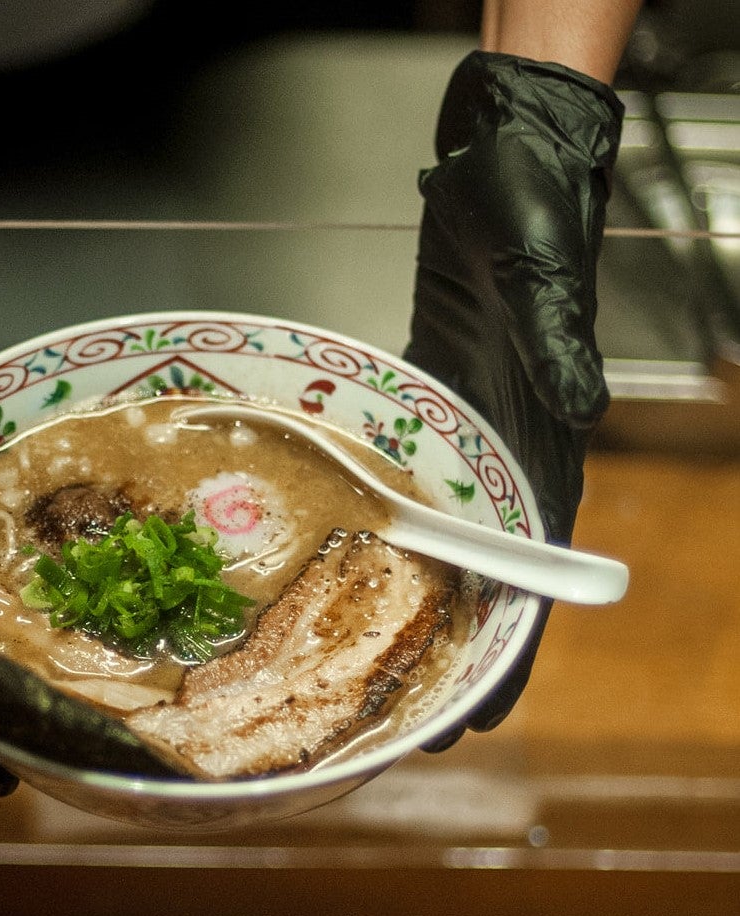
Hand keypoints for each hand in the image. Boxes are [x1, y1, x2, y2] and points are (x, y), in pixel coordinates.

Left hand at [405, 51, 623, 745]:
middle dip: (455, 650)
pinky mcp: (428, 408)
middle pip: (486, 576)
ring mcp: (465, 435)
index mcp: (542, 446)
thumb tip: (581, 418)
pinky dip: (394, 537)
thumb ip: (560, 349)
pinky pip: (411, 487)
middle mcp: (507, 454)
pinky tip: (364, 568)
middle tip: (417, 725)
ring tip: (376, 667)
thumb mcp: (542, 280)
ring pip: (446, 542)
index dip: (509, 648)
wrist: (501, 159)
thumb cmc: (529, 211)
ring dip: (418, 607)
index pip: (531, 571)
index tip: (480, 717)